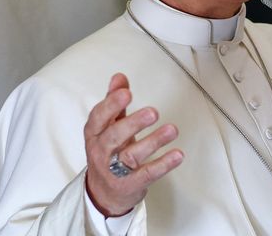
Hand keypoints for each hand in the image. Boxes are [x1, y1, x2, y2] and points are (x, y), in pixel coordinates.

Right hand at [84, 73, 183, 216]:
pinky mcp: (131, 184)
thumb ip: (115, 102)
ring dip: (154, 142)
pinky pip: (147, 174)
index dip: (111, 105)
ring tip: (172, 130)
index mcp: (94, 133)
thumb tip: (119, 78)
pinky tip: (177, 154)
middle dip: (133, 123)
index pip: (98, 117)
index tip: (126, 93)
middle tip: (152, 112)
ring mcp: (114, 170)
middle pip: (114, 137)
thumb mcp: (107, 127)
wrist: (104, 193)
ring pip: (132, 155)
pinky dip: (163, 164)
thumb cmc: (108, 153)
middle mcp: (101, 151)